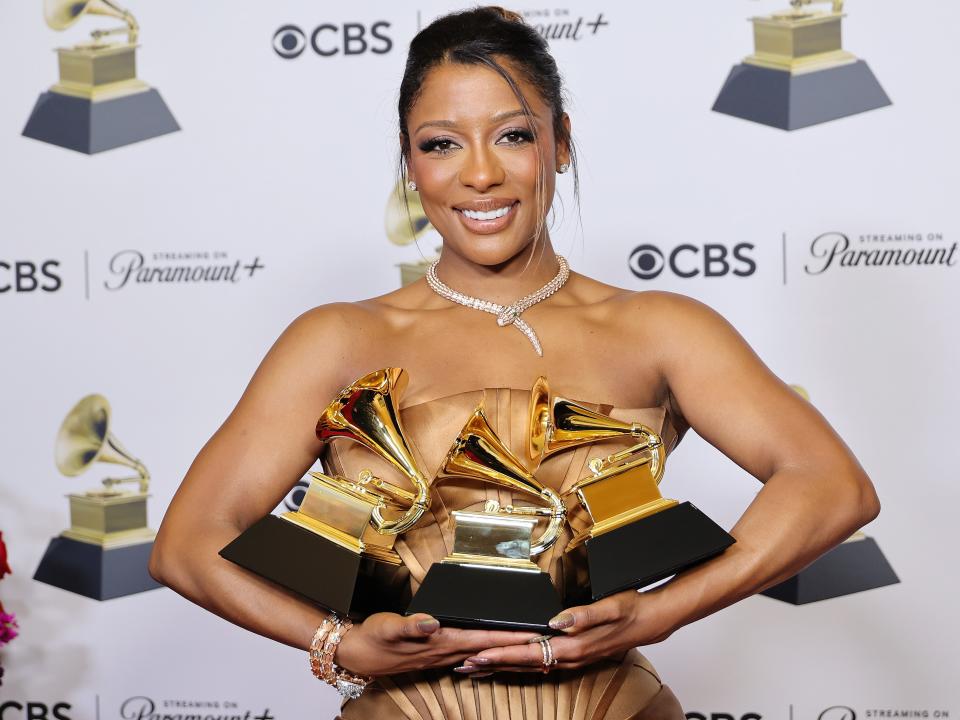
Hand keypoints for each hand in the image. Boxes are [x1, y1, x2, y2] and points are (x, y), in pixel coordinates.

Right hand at [334, 612, 539, 676]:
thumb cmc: (373, 638)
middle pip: (489, 647)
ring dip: (504, 649)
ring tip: (527, 645)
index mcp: (439, 642)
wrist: (356, 654)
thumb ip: (411, 625)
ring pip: (481, 652)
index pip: (483, 638)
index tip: (532, 634)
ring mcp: (441, 656)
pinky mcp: (435, 654)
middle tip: (543, 639)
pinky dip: (484, 652)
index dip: (508, 636)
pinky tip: (491, 652)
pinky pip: (468, 655)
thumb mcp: (389, 627)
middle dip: (517, 644)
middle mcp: (445, 652)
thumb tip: (431, 623)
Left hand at [461, 590, 673, 672]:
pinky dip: (520, 664)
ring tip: (478, 667)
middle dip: (493, 664)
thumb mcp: (609, 608)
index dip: (501, 653)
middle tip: (464, 665)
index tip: (478, 654)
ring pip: (530, 666)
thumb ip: (582, 616)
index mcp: (572, 646)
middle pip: (523, 663)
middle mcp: (569, 657)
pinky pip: (541, 663)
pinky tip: (511, 664)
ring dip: (503, 666)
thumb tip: (556, 621)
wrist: (650, 621)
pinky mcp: (574, 655)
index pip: (528, 651)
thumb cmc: (629, 610)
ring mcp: (571, 659)